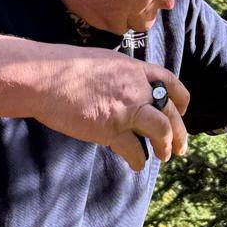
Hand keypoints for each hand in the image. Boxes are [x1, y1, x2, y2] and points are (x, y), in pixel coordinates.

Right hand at [29, 48, 189, 171]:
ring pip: (161, 131)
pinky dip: (138, 160)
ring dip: (166, 146)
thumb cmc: (63, 68)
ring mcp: (126, 109)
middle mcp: (136, 88)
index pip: (170, 82)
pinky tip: (136, 165)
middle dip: (179, 132)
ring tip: (164, 156)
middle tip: (182, 147)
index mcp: (133, 69)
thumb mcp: (101, 61)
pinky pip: (135, 149)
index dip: (180, 99)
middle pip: (170, 111)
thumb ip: (119, 75)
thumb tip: (124, 89)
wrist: (44, 78)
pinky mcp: (111, 129)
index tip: (182, 110)